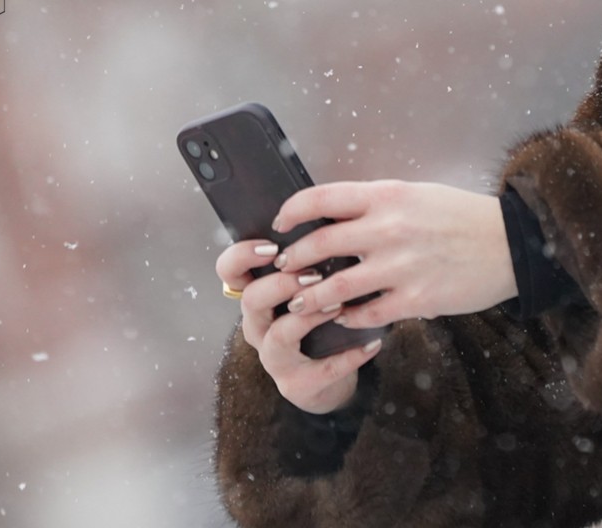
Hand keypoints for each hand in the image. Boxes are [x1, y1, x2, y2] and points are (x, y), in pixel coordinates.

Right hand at [216, 239, 380, 414]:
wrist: (330, 376)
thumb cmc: (320, 316)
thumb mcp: (310, 286)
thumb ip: (312, 258)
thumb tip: (333, 217)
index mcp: (257, 296)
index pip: (229, 271)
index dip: (243, 256)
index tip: (272, 246)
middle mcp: (257, 327)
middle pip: (250, 300)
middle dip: (282, 283)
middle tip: (314, 274)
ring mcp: (273, 358)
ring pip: (280, 334)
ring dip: (311, 316)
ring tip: (339, 304)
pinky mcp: (296, 385)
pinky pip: (321, 370)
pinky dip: (349, 355)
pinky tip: (372, 342)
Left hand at [270, 180, 517, 329]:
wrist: (510, 243)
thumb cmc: (461, 215)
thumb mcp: (415, 194)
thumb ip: (376, 204)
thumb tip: (334, 217)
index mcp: (386, 196)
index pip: (321, 198)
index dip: (291, 211)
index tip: (280, 224)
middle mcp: (388, 228)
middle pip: (318, 244)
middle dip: (291, 260)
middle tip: (283, 269)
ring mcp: (401, 266)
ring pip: (334, 287)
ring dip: (310, 298)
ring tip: (300, 303)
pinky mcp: (416, 299)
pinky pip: (367, 314)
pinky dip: (348, 319)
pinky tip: (342, 319)